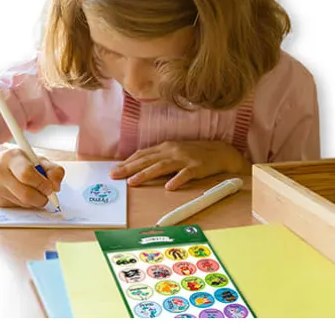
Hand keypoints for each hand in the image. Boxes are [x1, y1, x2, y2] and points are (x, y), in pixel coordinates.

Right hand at [0, 147, 64, 207]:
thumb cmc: (20, 161)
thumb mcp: (37, 159)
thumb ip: (53, 170)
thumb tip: (55, 187)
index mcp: (12, 157)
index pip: (27, 174)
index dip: (42, 184)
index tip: (50, 188)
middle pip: (25, 194)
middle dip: (41, 198)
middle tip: (47, 195)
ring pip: (23, 203)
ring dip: (35, 201)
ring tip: (36, 191)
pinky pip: (19, 207)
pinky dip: (27, 203)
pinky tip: (24, 193)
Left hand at [110, 140, 246, 189]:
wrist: (220, 152)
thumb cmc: (194, 154)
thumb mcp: (174, 153)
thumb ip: (158, 159)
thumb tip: (139, 167)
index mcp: (165, 147)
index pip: (142, 154)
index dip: (127, 162)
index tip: (114, 170)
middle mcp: (172, 151)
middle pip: (147, 160)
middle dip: (129, 168)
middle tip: (115, 176)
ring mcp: (184, 159)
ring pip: (162, 167)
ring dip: (146, 174)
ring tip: (133, 181)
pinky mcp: (197, 167)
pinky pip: (186, 174)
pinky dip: (177, 180)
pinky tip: (168, 187)